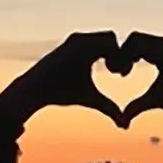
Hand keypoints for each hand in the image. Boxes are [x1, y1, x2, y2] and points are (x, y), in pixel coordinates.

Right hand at [0, 31, 121, 124]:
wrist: (37, 91)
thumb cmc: (61, 93)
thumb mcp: (91, 99)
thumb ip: (108, 108)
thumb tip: (125, 126)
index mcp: (90, 52)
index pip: (114, 47)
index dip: (123, 59)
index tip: (122, 75)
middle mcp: (85, 43)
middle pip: (113, 38)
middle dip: (122, 54)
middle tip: (120, 73)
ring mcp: (78, 42)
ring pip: (108, 37)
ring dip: (115, 52)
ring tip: (113, 70)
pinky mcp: (72, 43)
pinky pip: (96, 41)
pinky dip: (106, 51)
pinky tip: (105, 67)